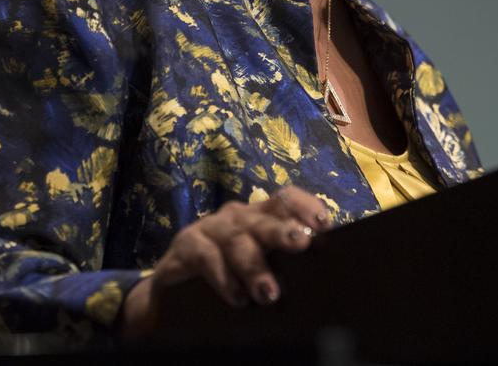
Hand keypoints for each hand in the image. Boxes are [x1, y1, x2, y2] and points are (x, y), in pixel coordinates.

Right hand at [118, 186, 331, 339]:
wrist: (172, 290)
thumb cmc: (226, 277)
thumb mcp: (256, 267)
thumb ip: (281, 265)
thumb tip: (322, 278)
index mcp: (260, 217)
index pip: (285, 200)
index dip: (304, 206)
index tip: (325, 224)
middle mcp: (237, 217)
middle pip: (264, 219)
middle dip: (282, 230)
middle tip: (302, 243)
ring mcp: (211, 228)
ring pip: (237, 240)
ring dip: (254, 266)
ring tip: (269, 293)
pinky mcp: (186, 245)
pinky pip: (206, 258)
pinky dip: (223, 279)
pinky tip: (237, 298)